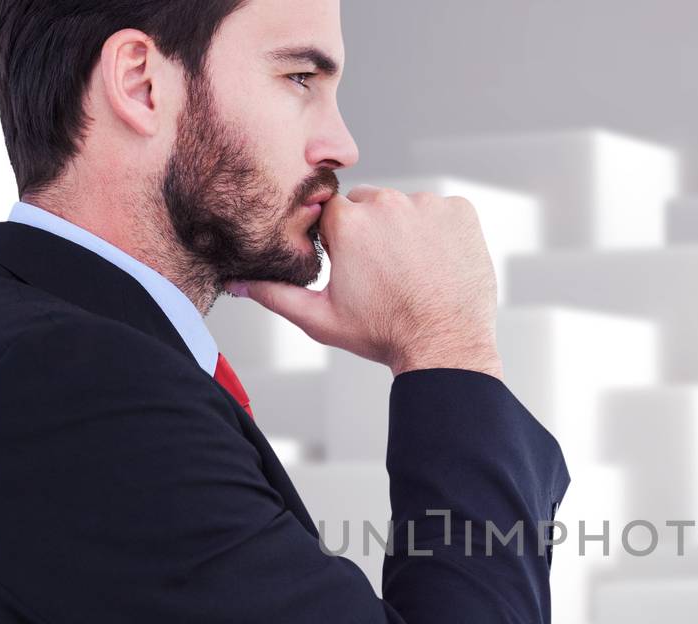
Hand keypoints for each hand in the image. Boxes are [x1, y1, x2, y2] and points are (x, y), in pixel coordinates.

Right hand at [231, 184, 500, 377]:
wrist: (444, 346)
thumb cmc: (383, 335)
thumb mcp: (320, 318)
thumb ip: (274, 294)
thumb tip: (236, 283)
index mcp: (347, 222)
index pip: (331, 212)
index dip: (339, 240)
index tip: (352, 266)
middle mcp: (386, 203)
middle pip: (368, 204)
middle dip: (371, 231)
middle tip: (383, 273)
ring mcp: (427, 205)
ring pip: (405, 207)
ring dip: (405, 231)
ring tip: (412, 272)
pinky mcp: (460, 211)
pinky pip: (442, 212)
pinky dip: (440, 232)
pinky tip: (437, 264)